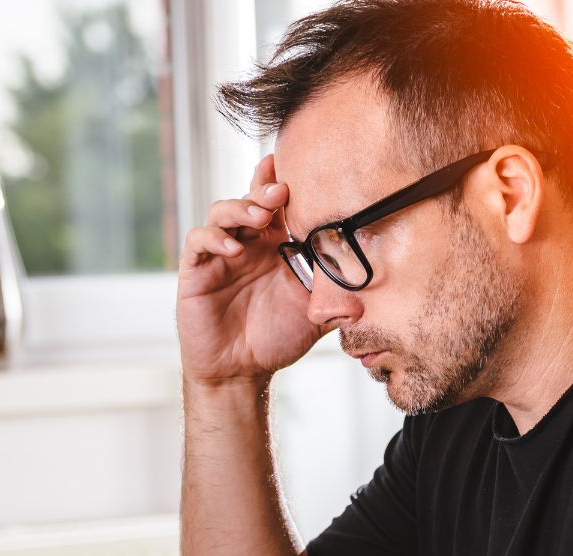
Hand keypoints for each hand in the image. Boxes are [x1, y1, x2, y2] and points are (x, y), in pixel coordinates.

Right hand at [177, 154, 327, 385]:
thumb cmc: (276, 339)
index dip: (282, 183)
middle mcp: (248, 244)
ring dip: (240, 209)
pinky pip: (198, 241)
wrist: (242, 371)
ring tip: (260, 218)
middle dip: (264, 189)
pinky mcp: (197, 271)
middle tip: (281, 190)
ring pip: (222, 212)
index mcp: (275, 246)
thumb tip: (376, 292)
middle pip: (250, 199)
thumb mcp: (315, 318)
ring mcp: (220, 255)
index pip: (277, 205)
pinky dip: (214, 238)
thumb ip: (341, 302)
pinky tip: (232, 250)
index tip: (294, 167)